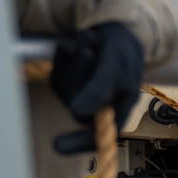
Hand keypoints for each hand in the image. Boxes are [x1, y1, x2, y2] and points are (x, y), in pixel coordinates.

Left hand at [49, 22, 145, 154]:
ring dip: (74, 61)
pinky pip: (54, 75)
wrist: (115, 33)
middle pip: (75, 104)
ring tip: (90, 40)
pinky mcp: (66, 85)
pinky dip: (63, 57)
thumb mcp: (116, 69)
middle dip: (80, 73)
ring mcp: (79, 99)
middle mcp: (97, 111)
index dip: (78, 142)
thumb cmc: (124, 53)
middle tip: (89, 51)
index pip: (98, 136)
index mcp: (117, 112)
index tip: (56, 145)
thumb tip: (76, 112)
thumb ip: (99, 89)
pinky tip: (71, 45)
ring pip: (64, 88)